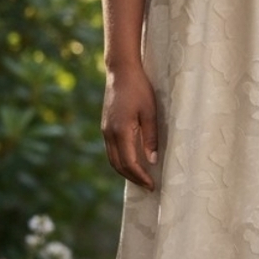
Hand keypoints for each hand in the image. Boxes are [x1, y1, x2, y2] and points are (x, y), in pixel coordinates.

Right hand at [101, 65, 158, 189]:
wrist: (121, 72)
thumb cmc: (139, 89)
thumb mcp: (150, 112)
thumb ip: (151, 138)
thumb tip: (152, 161)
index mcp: (121, 131)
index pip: (129, 162)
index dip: (140, 176)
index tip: (152, 185)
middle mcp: (109, 133)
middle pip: (118, 165)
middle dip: (133, 178)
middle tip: (148, 186)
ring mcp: (105, 130)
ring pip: (113, 159)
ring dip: (126, 172)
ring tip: (141, 178)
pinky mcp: (106, 127)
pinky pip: (111, 151)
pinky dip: (121, 161)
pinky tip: (132, 162)